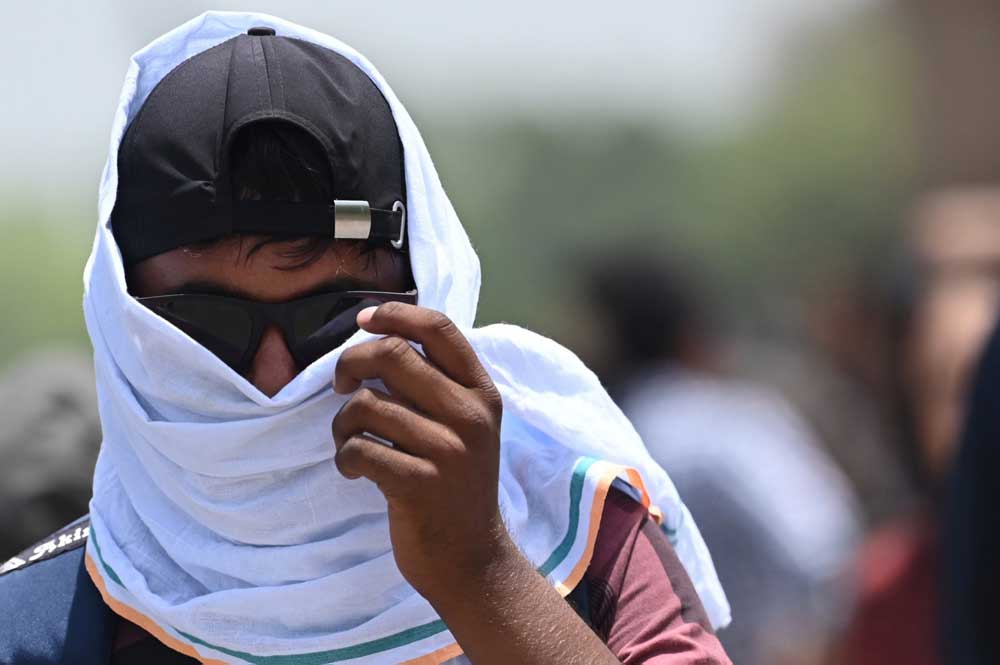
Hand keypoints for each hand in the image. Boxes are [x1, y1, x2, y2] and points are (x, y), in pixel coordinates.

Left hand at [332, 302, 510, 599]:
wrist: (471, 557)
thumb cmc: (457, 484)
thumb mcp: (465, 426)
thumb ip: (436, 385)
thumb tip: (378, 338)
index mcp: (480, 393)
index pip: (439, 328)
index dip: (394, 314)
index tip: (364, 322)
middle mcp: (469, 415)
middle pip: (393, 355)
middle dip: (352, 362)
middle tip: (342, 384)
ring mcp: (447, 451)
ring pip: (366, 405)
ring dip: (342, 423)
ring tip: (351, 441)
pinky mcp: (419, 484)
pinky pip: (358, 449)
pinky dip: (344, 457)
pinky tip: (355, 470)